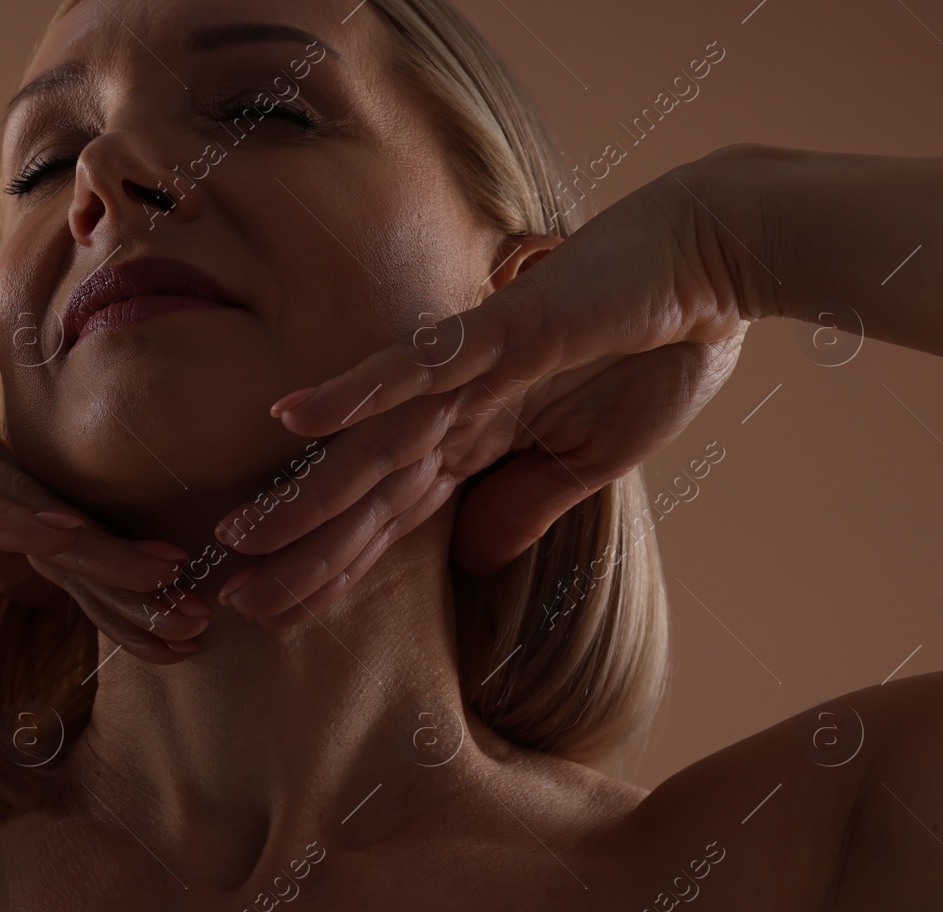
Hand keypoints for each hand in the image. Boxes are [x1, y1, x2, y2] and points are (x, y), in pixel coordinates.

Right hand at [0, 303, 210, 661]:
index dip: (128, 603)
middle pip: (82, 544)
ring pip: (46, 521)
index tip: (181, 642)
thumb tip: (45, 592)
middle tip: (204, 632)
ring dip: (107, 561)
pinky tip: (66, 542)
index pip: (76, 562)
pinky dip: (22, 521)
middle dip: (141, 592)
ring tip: (169, 592)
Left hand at [212, 152, 759, 621]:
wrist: (712, 268)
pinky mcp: (497, 334)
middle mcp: (457, 411)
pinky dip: (356, 391)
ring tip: (236, 537)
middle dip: (299, 553)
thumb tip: (472, 563)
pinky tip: (293, 417)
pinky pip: (416, 367)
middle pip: (364, 495)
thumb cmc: (658, 353)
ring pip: (372, 446)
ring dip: (306, 492)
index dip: (334, 569)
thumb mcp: (592, 460)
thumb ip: (526, 505)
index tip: (275, 612)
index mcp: (479, 440)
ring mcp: (470, 372)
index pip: (391, 519)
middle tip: (230, 602)